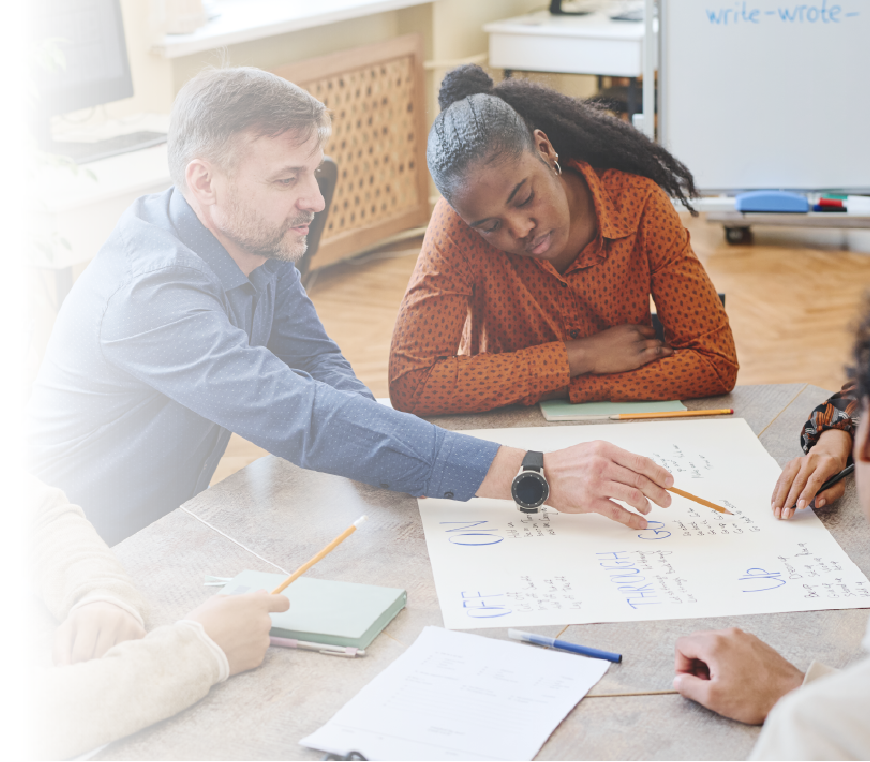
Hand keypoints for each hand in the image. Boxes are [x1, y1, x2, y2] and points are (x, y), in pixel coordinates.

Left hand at [53, 601, 145, 665]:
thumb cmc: (81, 626)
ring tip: (100, 656)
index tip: (76, 663)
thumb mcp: (65, 632)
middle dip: (91, 664)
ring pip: (113, 657)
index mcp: (89, 617)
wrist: (106, 607)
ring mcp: (128, 624)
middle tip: (88, 661)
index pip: (82, 654)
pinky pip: (128, 655)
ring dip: (105, 662)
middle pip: (99, 656)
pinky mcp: (139, 631)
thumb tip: (64, 670)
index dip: (76, 664)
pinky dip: (119, 658)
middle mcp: (111, 617)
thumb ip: (59, 652)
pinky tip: (114, 652)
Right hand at [186, 591, 288, 674]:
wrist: (196, 651)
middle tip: (232, 628)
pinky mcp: (257, 659)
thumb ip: (243, 598)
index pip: (282, 602)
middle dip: (252, 623)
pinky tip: (230, 653)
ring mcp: (262, 642)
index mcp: (257, 604)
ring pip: (259, 638)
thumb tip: (262, 594)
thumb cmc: (204, 621)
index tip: (273, 607)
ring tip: (228, 642)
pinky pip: (254, 654)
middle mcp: (264, 622)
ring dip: (249, 639)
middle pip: (265, 621)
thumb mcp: (219, 600)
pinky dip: (245, 654)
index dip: (277, 604)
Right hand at [544, 441, 673, 528]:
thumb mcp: (592, 450)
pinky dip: (632, 519)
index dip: (659, 473)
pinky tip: (638, 522)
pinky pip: (617, 512)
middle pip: (640, 480)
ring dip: (646, 505)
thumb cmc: (567, 464)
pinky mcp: (590, 501)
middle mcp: (602, 465)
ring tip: (648, 510)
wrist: (542, 475)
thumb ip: (614, 458)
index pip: (640, 462)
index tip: (669, 482)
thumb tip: (641, 471)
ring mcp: (596, 484)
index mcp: (605, 450)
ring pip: (632, 496)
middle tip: (666, 500)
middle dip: (658, 492)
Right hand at [566, 325, 672, 375]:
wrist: (590, 353)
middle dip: (660, 342)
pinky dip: (664, 354)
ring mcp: (637, 347)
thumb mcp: (611, 333)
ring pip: (657, 346)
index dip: (652, 335)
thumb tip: (625, 340)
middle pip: (654, 337)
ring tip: (671, 351)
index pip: (648, 329)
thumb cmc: (596, 345)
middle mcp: (636, 335)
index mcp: (629, 328)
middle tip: (667, 346)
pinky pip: (655, 355)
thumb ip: (623, 335)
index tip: (654, 339)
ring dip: (665, 348)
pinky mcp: (637, 359)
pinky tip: (671, 354)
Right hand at [673, 628, 803, 723]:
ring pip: (714, 641)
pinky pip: (732, 644)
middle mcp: (727, 634)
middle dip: (695, 661)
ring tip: (723, 680)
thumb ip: (689, 687)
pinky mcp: (755, 642)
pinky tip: (737, 675)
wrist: (792, 695)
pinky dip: (727, 656)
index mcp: (714, 644)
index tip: (690, 680)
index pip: (683, 645)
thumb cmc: (756, 697)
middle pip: (697, 640)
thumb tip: (679, 680)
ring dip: (711, 659)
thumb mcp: (714, 698)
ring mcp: (743, 636)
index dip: (681, 664)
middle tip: (705, 681)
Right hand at [771, 429, 850, 518]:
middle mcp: (810, 461)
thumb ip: (831, 494)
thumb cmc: (834, 472)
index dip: (806, 494)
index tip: (800, 506)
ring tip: (777, 510)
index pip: (814, 480)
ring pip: (786, 480)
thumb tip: (818, 503)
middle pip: (797, 481)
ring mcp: (797, 462)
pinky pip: (781, 479)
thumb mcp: (840, 483)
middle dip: (790, 499)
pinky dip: (777, 492)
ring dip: (780, 497)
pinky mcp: (789, 464)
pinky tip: (775, 502)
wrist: (826, 453)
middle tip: (785, 513)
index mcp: (826, 464)